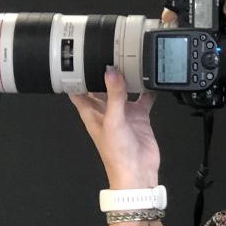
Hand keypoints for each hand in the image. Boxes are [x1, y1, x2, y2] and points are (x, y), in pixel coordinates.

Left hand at [68, 65, 158, 189]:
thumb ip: (114, 96)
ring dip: (125, 78)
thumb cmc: (117, 156)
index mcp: (92, 113)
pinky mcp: (139, 117)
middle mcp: (106, 112)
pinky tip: (149, 80)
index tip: (77, 59)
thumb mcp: (113, 121)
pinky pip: (142, 99)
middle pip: (101, 87)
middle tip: (108, 53)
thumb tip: (111, 73)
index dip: (75, 76)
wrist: (138, 172)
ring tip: (129, 60)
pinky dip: (146, 90)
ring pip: (122, 90)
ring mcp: (123, 114)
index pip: (78, 91)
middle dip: (104, 72)